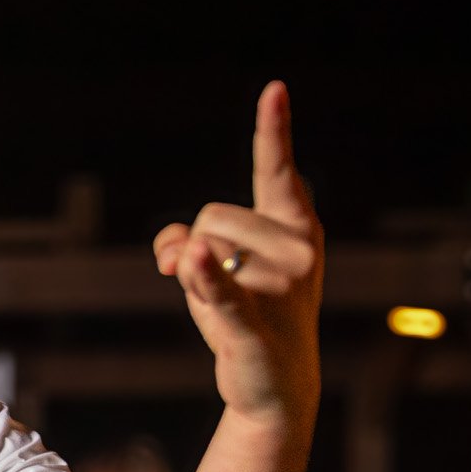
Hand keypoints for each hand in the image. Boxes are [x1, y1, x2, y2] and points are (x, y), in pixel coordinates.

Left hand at [153, 82, 323, 424]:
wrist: (274, 382)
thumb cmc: (249, 313)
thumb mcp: (221, 267)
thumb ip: (188, 241)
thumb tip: (173, 249)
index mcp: (297, 227)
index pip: (278, 171)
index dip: (274, 131)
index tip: (273, 89)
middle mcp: (297, 249)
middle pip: (211, 216)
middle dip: (197, 246)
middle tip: (219, 285)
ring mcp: (281, 287)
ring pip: (201, 250)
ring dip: (194, 279)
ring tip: (226, 308)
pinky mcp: (254, 324)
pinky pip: (221, 290)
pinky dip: (204, 278)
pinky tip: (191, 261)